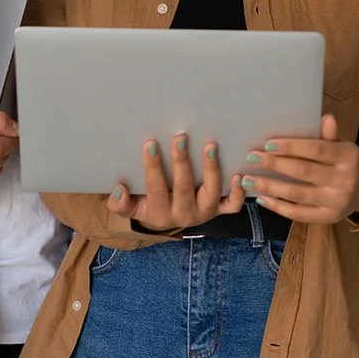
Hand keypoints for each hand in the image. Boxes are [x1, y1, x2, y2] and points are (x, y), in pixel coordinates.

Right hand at [107, 133, 244, 231]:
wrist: (163, 220)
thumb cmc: (144, 205)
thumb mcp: (127, 208)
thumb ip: (120, 202)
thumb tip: (119, 189)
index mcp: (160, 214)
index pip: (156, 188)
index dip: (153, 167)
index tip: (150, 144)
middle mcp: (184, 215)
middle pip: (184, 188)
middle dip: (182, 162)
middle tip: (180, 137)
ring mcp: (204, 212)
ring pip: (211, 193)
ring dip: (211, 170)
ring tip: (210, 147)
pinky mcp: (219, 209)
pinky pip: (233, 205)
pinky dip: (238, 192)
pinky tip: (237, 173)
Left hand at [238, 114, 358, 223]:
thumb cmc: (343, 162)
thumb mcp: (340, 146)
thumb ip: (329, 135)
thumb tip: (326, 118)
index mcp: (347, 157)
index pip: (316, 150)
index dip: (291, 147)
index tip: (267, 144)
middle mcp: (344, 180)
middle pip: (303, 171)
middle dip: (275, 164)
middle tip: (252, 157)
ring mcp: (336, 202)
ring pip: (297, 194)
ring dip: (270, 186)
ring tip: (248, 180)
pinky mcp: (327, 218)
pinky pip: (298, 213)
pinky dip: (278, 206)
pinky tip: (261, 198)